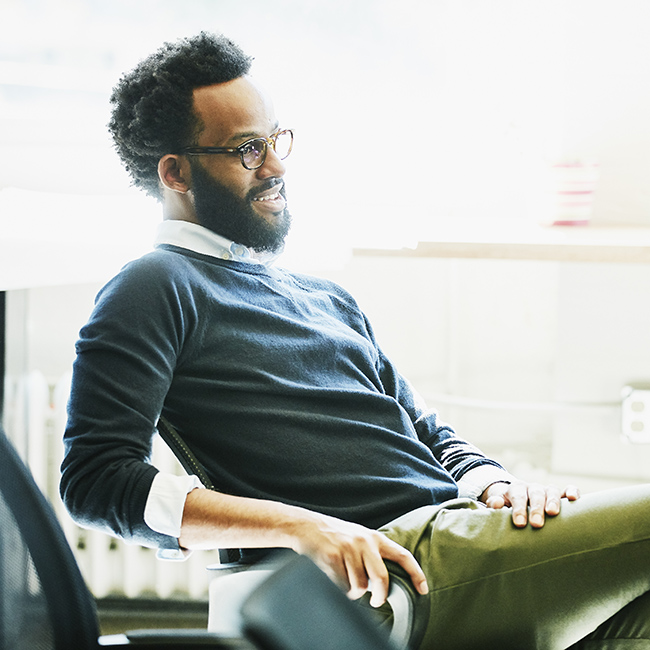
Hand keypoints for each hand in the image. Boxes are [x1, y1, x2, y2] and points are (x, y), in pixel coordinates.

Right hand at [293, 512, 428, 607]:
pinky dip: (339, 588)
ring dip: (352, 591)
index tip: (424, 590)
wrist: (307, 526)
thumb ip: (373, 554)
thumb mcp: (359, 537)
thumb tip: (384, 583)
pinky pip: (341, 586)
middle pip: (382, 578)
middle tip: (375, 601)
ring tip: (344, 579)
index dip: (416, 573)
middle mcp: (364, 541)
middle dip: (380, 596)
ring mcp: (348, 548)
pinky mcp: (332, 557)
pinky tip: (333, 576)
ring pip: (360, 587)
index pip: (403, 555)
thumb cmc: (335, 535)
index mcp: (374, 537)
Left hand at [480, 480, 579, 527]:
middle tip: (536, 523)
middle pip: (535, 494)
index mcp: (516, 489)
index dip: (518, 509)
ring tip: (553, 513)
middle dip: (536, 508)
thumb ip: (495, 504)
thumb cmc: (508, 508)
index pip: (517, 496)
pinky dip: (572, 491)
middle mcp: (532, 487)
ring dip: (553, 501)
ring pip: (552, 490)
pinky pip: (568, 489)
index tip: (520, 523)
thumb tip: (497, 504)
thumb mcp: (498, 504)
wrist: (517, 501)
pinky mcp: (560, 495)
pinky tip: (574, 498)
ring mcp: (547, 490)